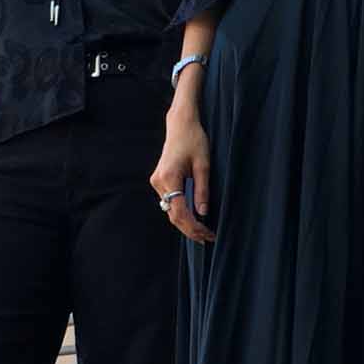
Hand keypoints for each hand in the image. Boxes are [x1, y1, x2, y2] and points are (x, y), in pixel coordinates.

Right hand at [151, 108, 213, 244]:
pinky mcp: (159, 181)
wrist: (181, 125)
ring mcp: (157, 182)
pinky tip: (193, 218)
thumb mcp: (204, 165)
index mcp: (169, 178)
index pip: (180, 211)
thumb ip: (202, 190)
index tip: (207, 234)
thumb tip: (203, 213)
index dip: (194, 226)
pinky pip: (170, 202)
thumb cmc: (194, 140)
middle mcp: (159, 182)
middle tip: (207, 238)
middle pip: (173, 215)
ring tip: (203, 231)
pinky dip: (181, 211)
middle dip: (190, 229)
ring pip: (170, 210)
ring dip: (185, 222)